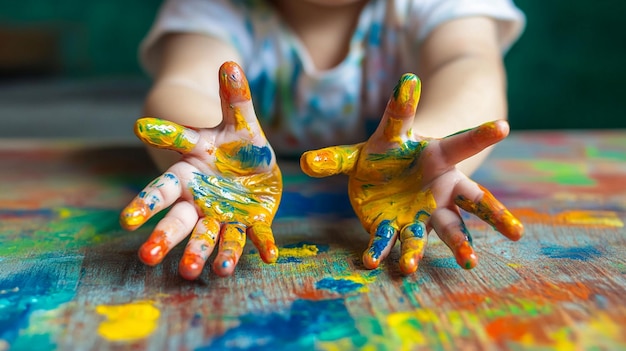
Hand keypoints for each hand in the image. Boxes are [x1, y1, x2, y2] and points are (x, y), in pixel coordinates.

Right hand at [120, 62, 281, 279]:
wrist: (252, 165)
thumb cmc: (235, 142)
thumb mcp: (238, 119)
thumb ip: (234, 97)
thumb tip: (229, 61)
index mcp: (189, 172)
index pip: (162, 187)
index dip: (145, 202)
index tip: (125, 220)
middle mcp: (202, 199)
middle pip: (179, 219)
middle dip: (164, 236)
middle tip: (148, 256)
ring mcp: (226, 213)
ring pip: (210, 235)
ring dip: (203, 253)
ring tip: (193, 272)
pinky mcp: (252, 221)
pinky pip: (255, 236)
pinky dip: (262, 245)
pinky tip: (270, 256)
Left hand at [300, 73, 522, 274]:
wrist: (389, 170)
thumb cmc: (389, 149)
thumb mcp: (378, 137)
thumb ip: (342, 149)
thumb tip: (306, 160)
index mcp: (438, 155)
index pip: (460, 143)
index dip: (480, 135)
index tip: (503, 125)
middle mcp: (442, 186)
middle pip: (473, 199)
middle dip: (494, 214)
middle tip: (516, 231)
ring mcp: (428, 210)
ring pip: (449, 229)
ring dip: (458, 245)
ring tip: (469, 263)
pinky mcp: (404, 226)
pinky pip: (399, 241)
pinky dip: (388, 252)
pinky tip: (377, 264)